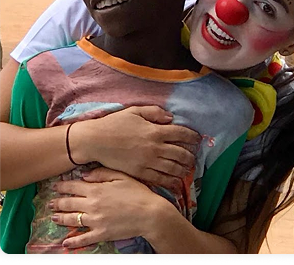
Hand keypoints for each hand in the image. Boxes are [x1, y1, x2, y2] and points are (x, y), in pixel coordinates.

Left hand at [49, 167, 163, 248]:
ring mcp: (95, 221)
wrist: (149, 214)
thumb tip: (84, 175)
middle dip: (58, 202)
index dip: (63, 186)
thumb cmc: (138, 192)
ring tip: (54, 218)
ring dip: (61, 219)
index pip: (74, 186)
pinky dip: (73, 242)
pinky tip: (65, 243)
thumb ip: (102, 174)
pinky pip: (83, 239)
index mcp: (97, 189)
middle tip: (50, 203)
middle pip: (70, 203)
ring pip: (72, 220)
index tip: (55, 186)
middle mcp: (92, 205)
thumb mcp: (122, 176)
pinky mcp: (101, 234)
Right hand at [74, 105, 200, 190]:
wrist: (96, 141)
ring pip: (173, 168)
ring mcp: (148, 162)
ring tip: (187, 170)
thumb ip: (155, 112)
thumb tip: (171, 118)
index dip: (192, 136)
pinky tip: (176, 183)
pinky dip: (171, 182)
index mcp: (155, 131)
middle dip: (190, 156)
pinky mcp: (140, 173)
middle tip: (193, 157)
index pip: (181, 133)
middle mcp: (155, 147)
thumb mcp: (135, 111)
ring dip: (183, 170)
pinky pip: (160, 179)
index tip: (197, 139)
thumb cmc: (114, 123)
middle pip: (181, 154)